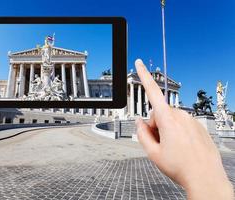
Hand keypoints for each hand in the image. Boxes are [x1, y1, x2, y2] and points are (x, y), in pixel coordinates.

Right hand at [134, 59, 232, 199]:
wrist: (205, 177)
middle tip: (159, 143)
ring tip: (172, 147)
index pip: (152, 92)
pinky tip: (182, 146)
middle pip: (159, 113)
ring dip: (167, 129)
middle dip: (155, 125)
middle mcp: (181, 116)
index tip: (139, 63)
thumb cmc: (181, 167)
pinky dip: (178, 132)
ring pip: (171, 119)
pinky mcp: (198, 126)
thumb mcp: (152, 153)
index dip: (144, 76)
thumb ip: (141, 133)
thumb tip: (139, 122)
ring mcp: (192, 120)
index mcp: (168, 120)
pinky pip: (183, 123)